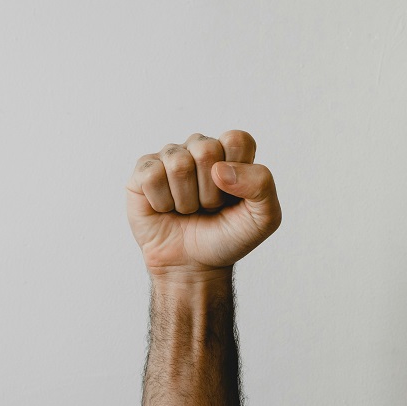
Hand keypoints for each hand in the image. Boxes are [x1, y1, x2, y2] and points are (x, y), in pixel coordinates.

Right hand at [125, 130, 280, 279]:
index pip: (236, 139)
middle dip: (210, 191)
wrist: (193, 266)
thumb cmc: (227, 238)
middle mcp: (199, 149)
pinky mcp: (144, 171)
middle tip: (208, 207)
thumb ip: (261, 184)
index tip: (233, 196)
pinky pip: (152, 175)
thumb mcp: (263, 218)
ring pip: (178, 165)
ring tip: (188, 210)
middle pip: (206, 150)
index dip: (237, 171)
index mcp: (230, 153)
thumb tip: (220, 169)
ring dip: (186, 200)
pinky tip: (165, 209)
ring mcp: (170, 158)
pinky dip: (162, 202)